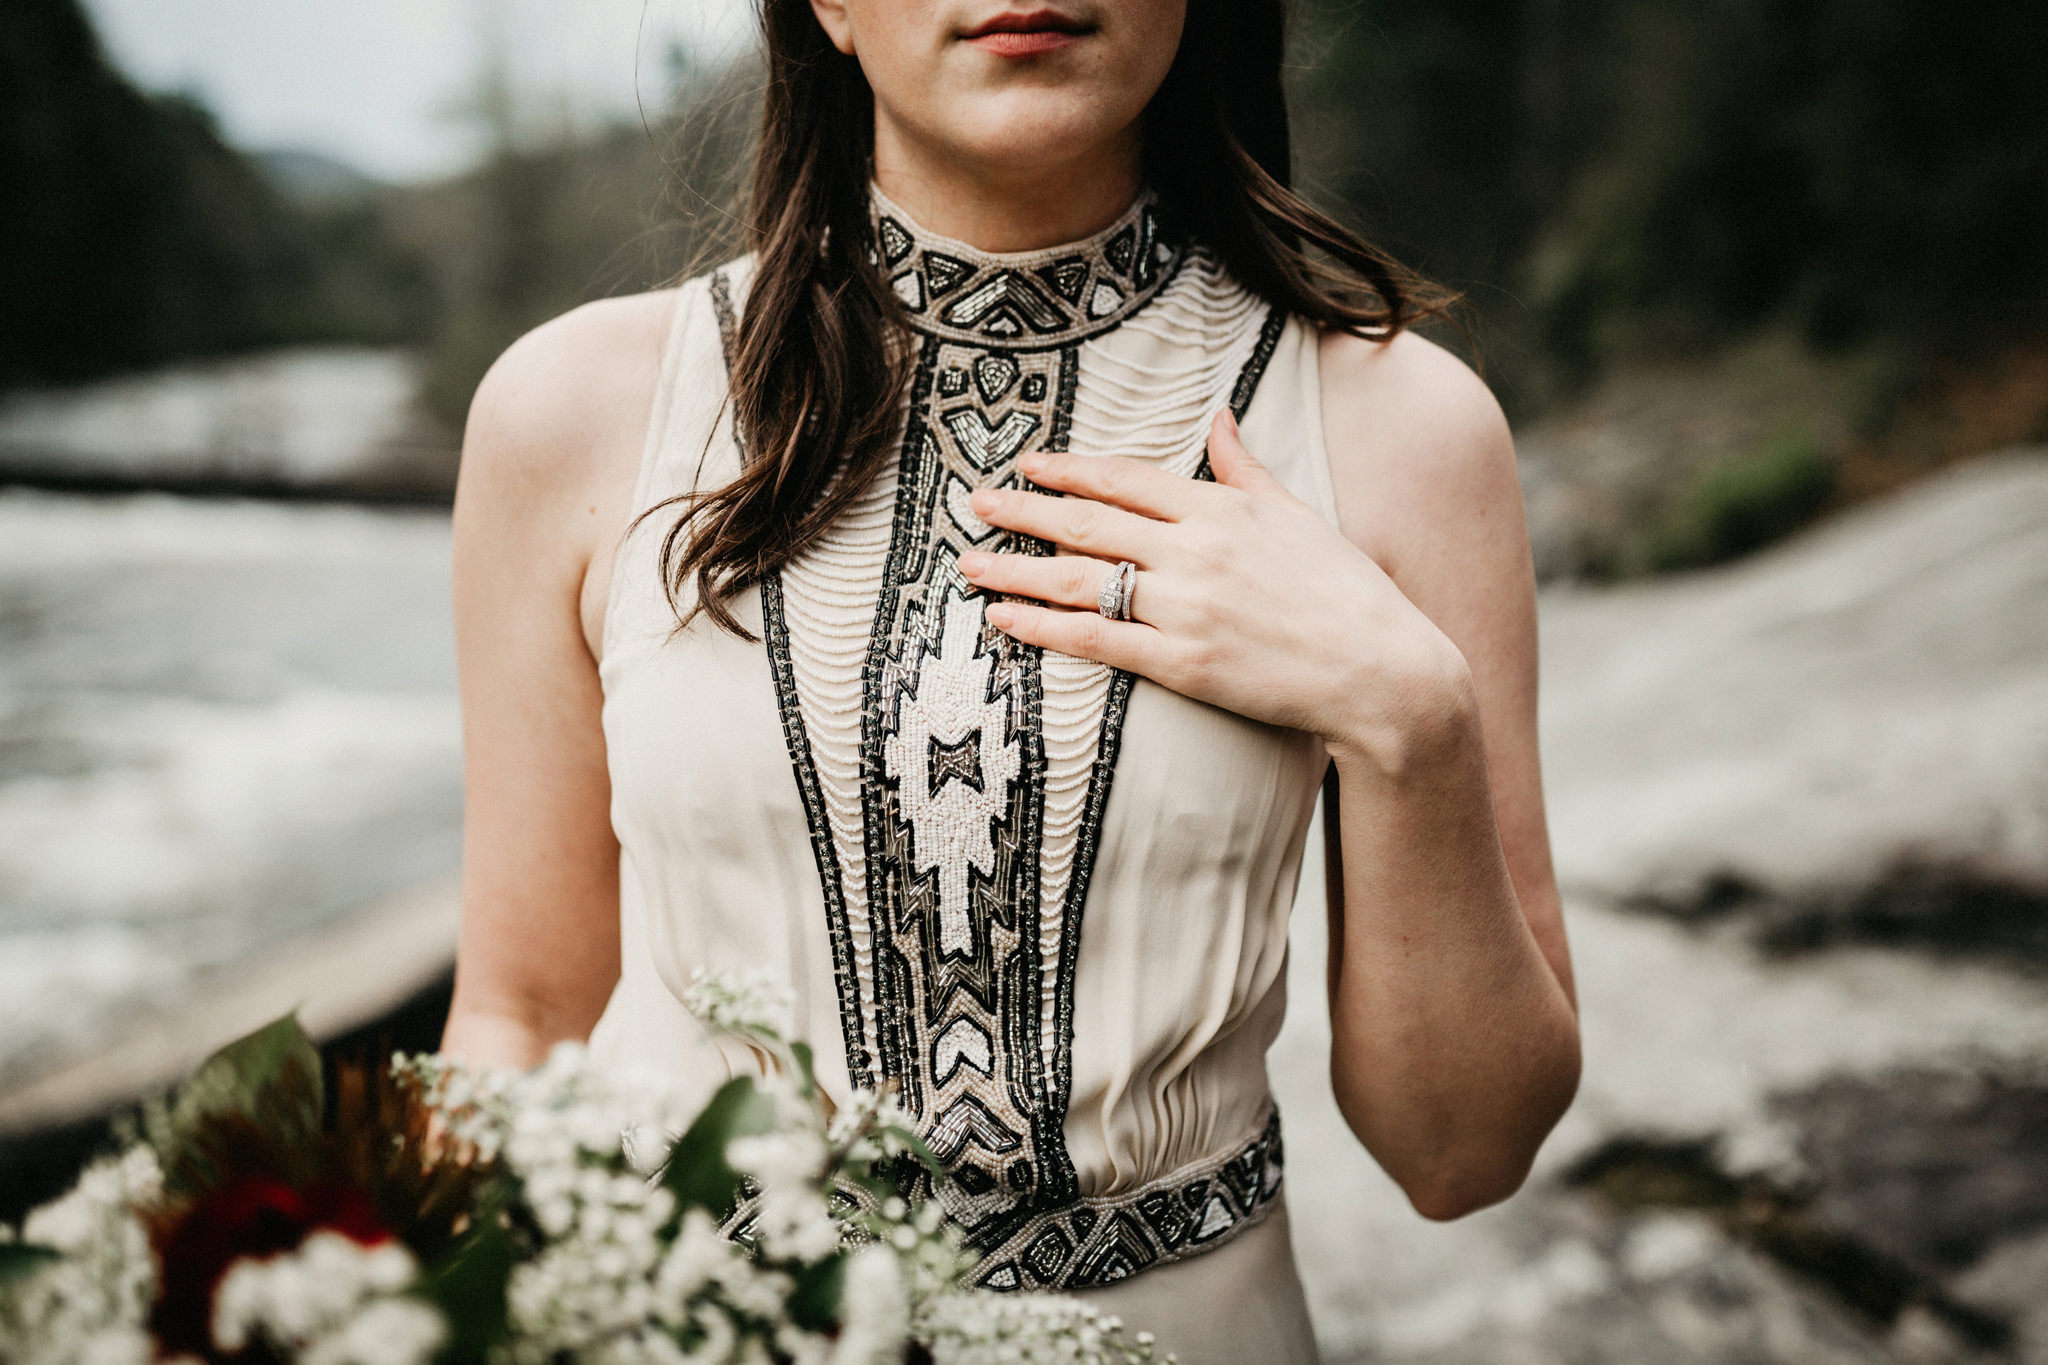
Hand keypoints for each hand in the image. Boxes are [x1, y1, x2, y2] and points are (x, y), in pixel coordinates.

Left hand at [960, 410, 1474, 773]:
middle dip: (1025, 511)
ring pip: (1082, 579)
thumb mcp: (1299, 514)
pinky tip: (1004, 617)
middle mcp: (1198, 550)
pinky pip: (1096, 639)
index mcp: (1224, 508)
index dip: (1072, 471)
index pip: (1129, 479)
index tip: (1028, 465)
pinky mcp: (1183, 664)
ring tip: (969, 561)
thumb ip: (1247, 467)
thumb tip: (1219, 415)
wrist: (1384, 672)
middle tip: (976, 502)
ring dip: (1017, 567)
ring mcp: (1187, 608)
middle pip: (1091, 523)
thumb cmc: (1348, 593)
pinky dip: (1044, 625)